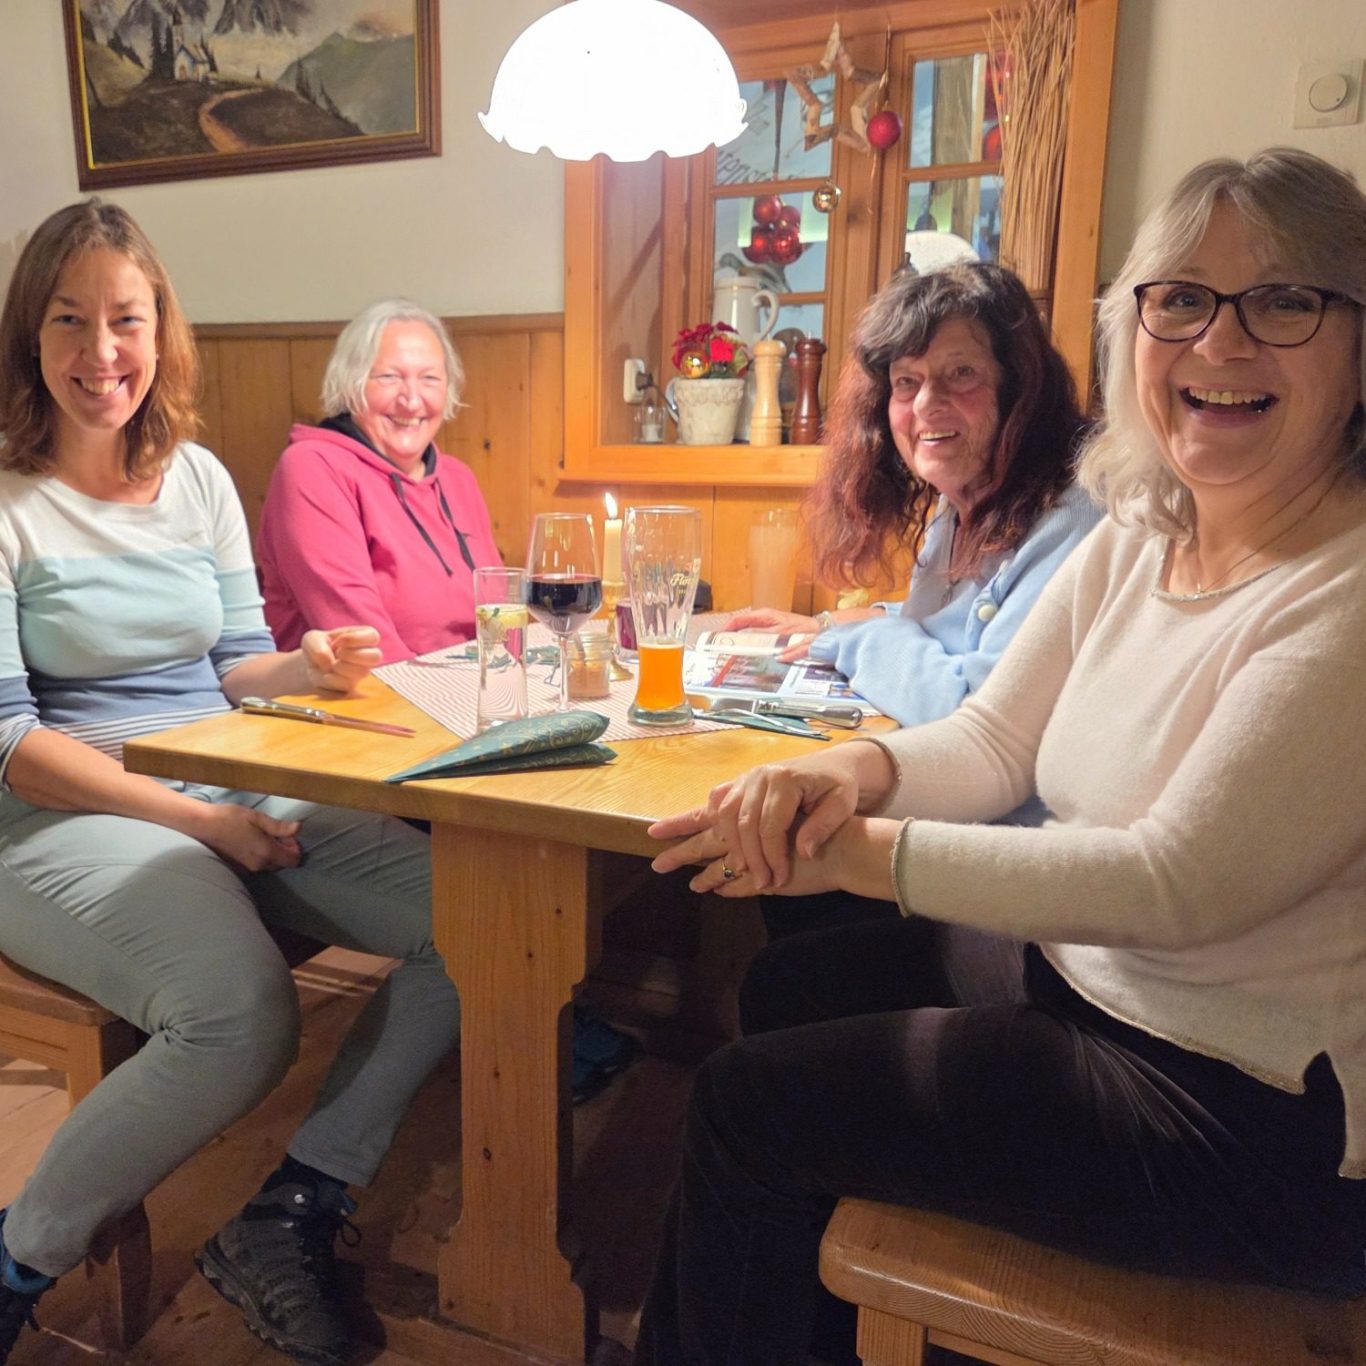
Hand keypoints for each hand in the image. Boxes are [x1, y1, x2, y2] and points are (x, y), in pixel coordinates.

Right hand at [186, 803, 301, 872]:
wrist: (203, 826)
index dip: (295, 847)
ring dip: (272, 853)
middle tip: (273, 833)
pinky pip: (257, 865)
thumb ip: (279, 826)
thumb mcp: (257, 818)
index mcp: (266, 852)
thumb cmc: (231, 818)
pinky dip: (260, 856)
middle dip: (284, 850)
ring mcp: (247, 869)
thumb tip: (299, 828)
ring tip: (261, 836)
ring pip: (270, 865)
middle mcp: (259, 865)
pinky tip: (250, 842)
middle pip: (283, 863)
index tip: (286, 834)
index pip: (293, 860)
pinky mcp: (238, 869)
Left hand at [302, 626, 381, 692]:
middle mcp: (367, 655)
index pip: (373, 636)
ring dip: (342, 667)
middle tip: (338, 653)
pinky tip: (327, 676)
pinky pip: (349, 685)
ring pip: (363, 672)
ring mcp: (362, 672)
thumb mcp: (311, 639)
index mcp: (363, 637)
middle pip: (375, 656)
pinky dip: (333, 680)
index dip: (354, 639)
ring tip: (331, 665)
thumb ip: (317, 645)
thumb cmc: (316, 648)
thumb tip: (329, 663)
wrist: (310, 667)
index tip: (338, 641)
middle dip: (352, 654)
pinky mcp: (353, 686)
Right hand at [649, 746, 864, 890]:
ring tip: (731, 868)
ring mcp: (748, 777)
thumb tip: (803, 851)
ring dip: (723, 842)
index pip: (769, 825)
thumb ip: (823, 826)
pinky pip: (719, 799)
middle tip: (759, 881)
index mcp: (785, 779)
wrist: (836, 763)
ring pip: (724, 812)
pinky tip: (711, 836)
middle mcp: (761, 776)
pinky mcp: (742, 781)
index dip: (771, 856)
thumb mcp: (842, 804)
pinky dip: (711, 818)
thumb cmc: (840, 786)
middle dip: (748, 856)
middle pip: (742, 822)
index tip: (778, 879)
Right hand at [724, 608, 819, 662]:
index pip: (738, 620)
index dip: (725, 629)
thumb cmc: (803, 629)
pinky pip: (755, 640)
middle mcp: (763, 619)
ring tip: (730, 654)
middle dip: (729, 638)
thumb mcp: (782, 633)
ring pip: (747, 634)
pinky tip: (747, 655)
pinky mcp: (771, 634)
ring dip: (739, 643)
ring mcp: (767, 626)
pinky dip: (749, 646)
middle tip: (720, 650)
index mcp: (763, 615)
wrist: (819, 630)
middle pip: (740, 627)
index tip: (717, 639)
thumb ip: (765, 637)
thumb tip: (748, 640)